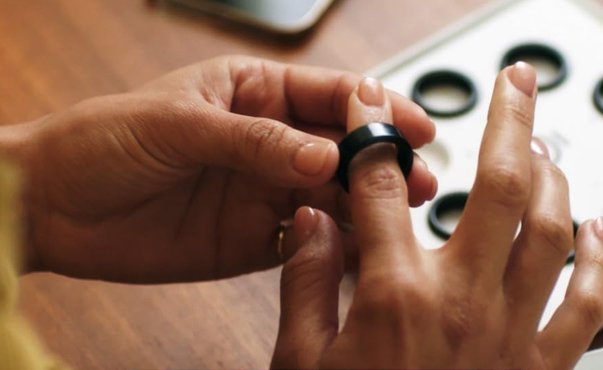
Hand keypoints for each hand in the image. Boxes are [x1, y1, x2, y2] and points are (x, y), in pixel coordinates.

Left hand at [4, 55, 436, 281]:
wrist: (54, 208)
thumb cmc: (102, 142)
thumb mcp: (177, 124)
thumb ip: (253, 140)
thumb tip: (322, 154)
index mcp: (251, 93)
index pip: (327, 93)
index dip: (375, 106)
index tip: (414, 124)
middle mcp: (265, 141)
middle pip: (339, 147)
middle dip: (380, 162)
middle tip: (418, 181)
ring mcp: (262, 191)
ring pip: (329, 195)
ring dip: (364, 205)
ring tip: (397, 218)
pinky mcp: (252, 238)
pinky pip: (304, 238)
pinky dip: (331, 244)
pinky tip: (355, 248)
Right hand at [272, 63, 602, 368]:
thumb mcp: (300, 362)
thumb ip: (306, 282)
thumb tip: (313, 219)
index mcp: (393, 298)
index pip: (382, 188)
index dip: (372, 135)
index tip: (369, 104)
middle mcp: (461, 304)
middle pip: (499, 185)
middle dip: (509, 120)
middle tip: (517, 81)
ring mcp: (510, 336)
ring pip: (552, 232)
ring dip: (556, 178)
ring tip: (545, 145)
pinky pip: (587, 304)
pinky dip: (602, 262)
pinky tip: (601, 229)